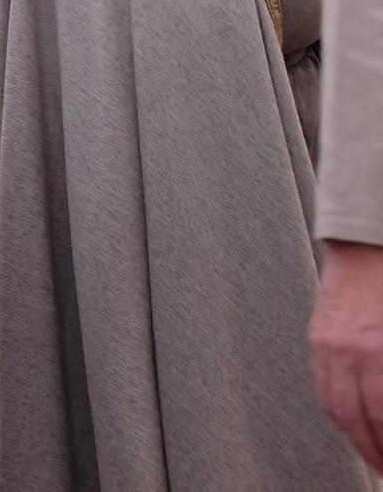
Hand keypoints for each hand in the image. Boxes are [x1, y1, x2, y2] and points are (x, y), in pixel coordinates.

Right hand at [312, 241, 382, 470]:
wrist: (370, 241)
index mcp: (380, 351)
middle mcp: (352, 351)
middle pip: (359, 419)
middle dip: (375, 449)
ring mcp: (330, 343)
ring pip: (336, 407)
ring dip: (355, 437)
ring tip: (371, 452)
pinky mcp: (318, 336)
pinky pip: (322, 384)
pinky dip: (336, 410)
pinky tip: (350, 420)